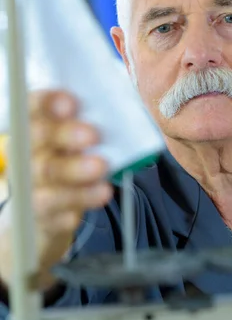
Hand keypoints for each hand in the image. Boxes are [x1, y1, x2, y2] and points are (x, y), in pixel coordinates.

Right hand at [28, 90, 112, 286]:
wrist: (47, 216)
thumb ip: (86, 126)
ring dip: (75, 169)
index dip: (47, 102)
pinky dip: (82, 198)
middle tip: (93, 135)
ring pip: (47, 174)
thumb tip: (118, 112)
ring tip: (102, 167)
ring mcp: (31, 186)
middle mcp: (25, 154)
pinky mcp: (43, 216)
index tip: (70, 103)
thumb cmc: (67, 168)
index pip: (32, 108)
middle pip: (36, 139)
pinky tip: (101, 192)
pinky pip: (58, 208)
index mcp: (32, 130)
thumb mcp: (72, 145)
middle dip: (65, 134)